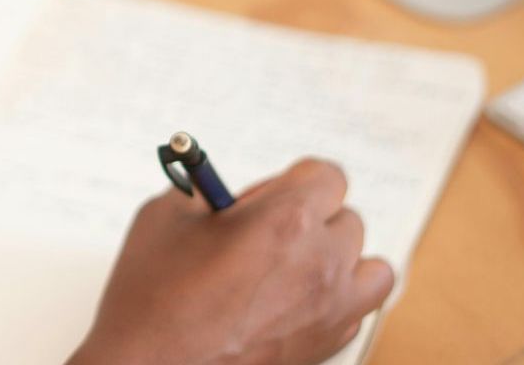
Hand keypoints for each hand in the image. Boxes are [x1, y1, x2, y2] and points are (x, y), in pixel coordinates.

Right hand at [69, 159, 392, 364]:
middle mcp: (321, 264)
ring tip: (299, 267)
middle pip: (348, 220)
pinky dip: (336, 302)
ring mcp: (330, 311)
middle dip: (312, 220)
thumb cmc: (151, 301)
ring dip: (342, 261)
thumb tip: (223, 191)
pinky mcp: (326, 349)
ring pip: (371, 269)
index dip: (297, 181)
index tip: (270, 194)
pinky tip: (293, 304)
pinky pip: (356, 312)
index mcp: (287, 220)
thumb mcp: (165, 217)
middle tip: (265, 233)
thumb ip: (205, 192)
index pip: (328, 176)